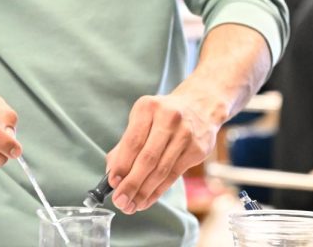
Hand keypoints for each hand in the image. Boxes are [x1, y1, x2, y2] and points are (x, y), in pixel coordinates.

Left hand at [105, 91, 222, 213]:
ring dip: (144, 192)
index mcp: (148, 108)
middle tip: (120, 201)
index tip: (113, 183)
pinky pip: (174, 175)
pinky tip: (147, 199)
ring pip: (162, 170)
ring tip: (132, 205)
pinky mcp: (197, 149)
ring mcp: (186, 134)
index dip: (122, 165)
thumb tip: (113, 175)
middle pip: (148, 158)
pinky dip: (159, 190)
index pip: (133, 141)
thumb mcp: (142, 119)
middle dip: (132, 184)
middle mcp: (169, 118)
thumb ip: (126, 145)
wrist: (200, 106)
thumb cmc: (163, 116)